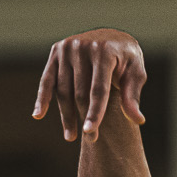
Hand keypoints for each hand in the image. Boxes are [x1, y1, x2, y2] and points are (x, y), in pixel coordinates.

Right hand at [33, 28, 147, 141]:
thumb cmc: (127, 59)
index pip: (98, 89)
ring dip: (66, 115)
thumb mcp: (136, 74)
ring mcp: (67, 48)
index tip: (90, 132)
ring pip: (63, 90)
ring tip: (71, 136)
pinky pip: (47, 79)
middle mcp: (82, 47)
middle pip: (79, 92)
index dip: (95, 113)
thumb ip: (132, 96)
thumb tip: (138, 121)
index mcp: (104, 51)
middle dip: (83, 118)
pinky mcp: (56, 51)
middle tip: (90, 140)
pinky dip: (42, 98)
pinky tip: (38, 115)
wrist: (112, 36)